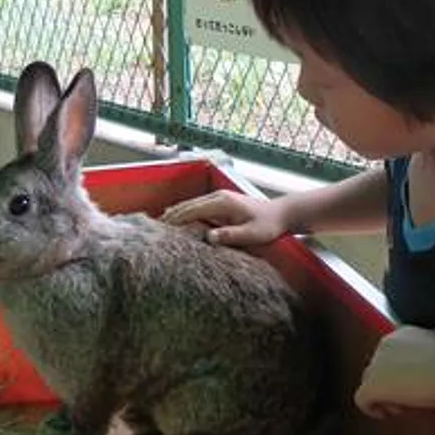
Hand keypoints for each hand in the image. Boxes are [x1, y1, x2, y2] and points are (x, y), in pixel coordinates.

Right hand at [160, 190, 289, 247]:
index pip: (192, 210)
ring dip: (176, 213)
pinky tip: (177, 221)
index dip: (176, 219)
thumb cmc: (268, 226)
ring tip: (160, 225)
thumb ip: (231, 236)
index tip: (162, 229)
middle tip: (154, 229)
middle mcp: (218, 196)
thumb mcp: (252, 234)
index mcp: (222, 203)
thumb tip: (209, 237)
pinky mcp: (221, 202)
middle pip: (188, 205)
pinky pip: (198, 207)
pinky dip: (185, 213)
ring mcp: (219, 198)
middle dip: (171, 215)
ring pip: (191, 204)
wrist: (281, 214)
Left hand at [354, 325, 434, 418]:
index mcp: (402, 334)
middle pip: (378, 368)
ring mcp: (375, 365)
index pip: (391, 353)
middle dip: (390, 384)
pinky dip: (371, 408)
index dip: (400, 371)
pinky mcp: (372, 386)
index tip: (413, 383)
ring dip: (384, 396)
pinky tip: (385, 414)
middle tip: (406, 399)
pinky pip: (362, 399)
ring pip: (370, 383)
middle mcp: (384, 345)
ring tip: (401, 408)